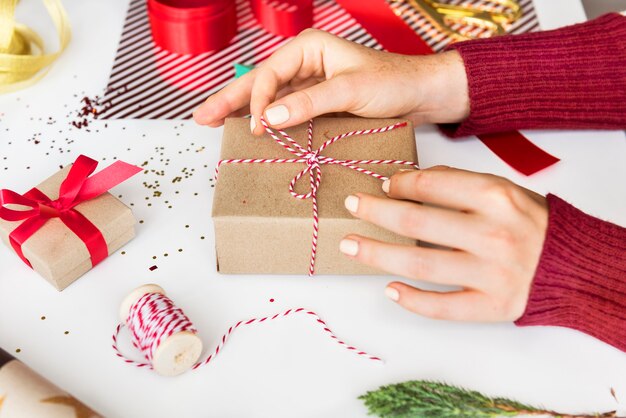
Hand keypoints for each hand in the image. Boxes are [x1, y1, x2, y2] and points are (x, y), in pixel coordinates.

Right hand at [193, 29, 468, 132]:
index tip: (260, 129)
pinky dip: (265, 120)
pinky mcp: (317, 102)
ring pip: (266, 97)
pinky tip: (249, 129)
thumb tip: (272, 118)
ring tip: (212, 122)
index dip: (258, 102)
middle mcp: (304, 64)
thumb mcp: (351, 90)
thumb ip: (310, 102)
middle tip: (201, 117)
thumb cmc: (393, 83)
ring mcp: (309, 84)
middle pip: (258, 82)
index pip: (269, 75)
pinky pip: (284, 111)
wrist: (421, 95)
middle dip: (229, 99)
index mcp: (309, 49)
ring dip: (240, 110)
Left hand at [340, 166, 548, 321]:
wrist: (573, 264)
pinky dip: (413, 300)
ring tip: (350, 245)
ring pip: (422, 264)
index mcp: (496, 197)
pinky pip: (444, 307)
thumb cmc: (531, 223)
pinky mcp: (493, 306)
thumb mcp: (504, 190)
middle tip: (351, 206)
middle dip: (376, 212)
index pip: (431, 186)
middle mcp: (493, 234)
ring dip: (378, 254)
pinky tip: (389, 289)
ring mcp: (492, 273)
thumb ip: (461, 184)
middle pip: (417, 222)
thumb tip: (411, 181)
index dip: (399, 184)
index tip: (382, 185)